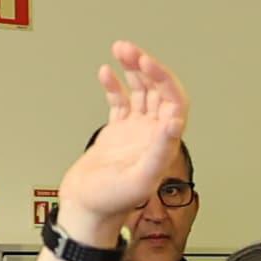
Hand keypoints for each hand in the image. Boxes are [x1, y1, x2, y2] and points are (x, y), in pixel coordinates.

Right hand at [57, 44, 191, 243]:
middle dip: (146, 67)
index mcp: (163, 144)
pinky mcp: (117, 133)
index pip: (173, 101)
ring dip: (132, 70)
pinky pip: (120, 102)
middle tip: (130, 50)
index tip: (145, 63)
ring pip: (140, 92)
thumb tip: (175, 122)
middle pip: (158, 91)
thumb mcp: (139, 178)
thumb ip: (159, 151)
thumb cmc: (111, 202)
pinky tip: (106, 72)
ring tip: (121, 50)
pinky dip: (115, 85)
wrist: (85, 210)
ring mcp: (135, 133)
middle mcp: (152, 135)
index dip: (163, 79)